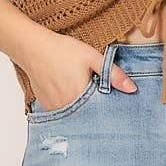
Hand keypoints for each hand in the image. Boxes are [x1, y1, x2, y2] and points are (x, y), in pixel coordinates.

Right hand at [19, 34, 137, 110]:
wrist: (33, 48)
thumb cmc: (61, 50)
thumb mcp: (91, 57)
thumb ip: (112, 73)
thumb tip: (132, 88)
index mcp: (80, 96)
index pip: (101, 112)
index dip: (109, 110)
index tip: (114, 106)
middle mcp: (66, 107)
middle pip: (88, 117)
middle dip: (96, 113)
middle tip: (100, 102)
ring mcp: (55, 109)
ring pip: (75, 117)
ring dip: (82, 112)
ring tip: (86, 100)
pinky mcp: (47, 108)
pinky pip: (63, 115)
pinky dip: (70, 110)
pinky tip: (72, 99)